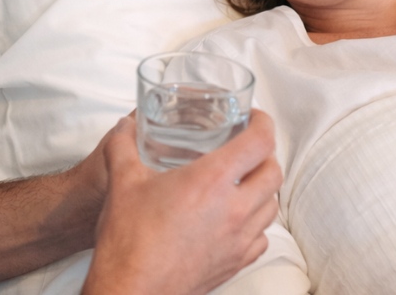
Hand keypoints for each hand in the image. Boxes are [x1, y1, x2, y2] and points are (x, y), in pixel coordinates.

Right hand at [82, 110, 281, 294]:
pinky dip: (256, 223)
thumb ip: (123, 146)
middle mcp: (235, 209)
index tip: (252, 118)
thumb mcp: (122, 182)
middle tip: (245, 148)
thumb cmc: (129, 240)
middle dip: (264, 155)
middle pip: (273, 172)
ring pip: (272, 205)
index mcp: (212, 181)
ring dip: (263, 188)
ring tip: (241, 182)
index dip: (262, 123)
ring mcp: (239, 240)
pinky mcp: (236, 263)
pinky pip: (262, 237)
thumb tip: (125, 127)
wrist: (132, 291)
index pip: (260, 142)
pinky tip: (235, 220)